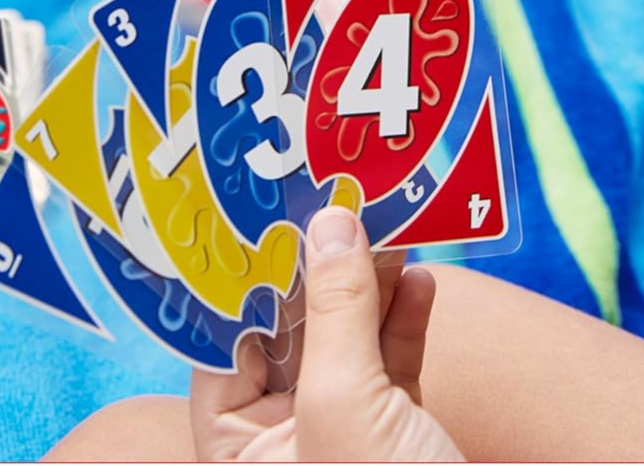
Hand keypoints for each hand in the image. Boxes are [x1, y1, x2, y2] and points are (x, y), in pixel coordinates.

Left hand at [189, 208, 462, 461]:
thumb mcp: (347, 405)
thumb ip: (334, 310)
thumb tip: (330, 222)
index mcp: (241, 450)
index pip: (224, 342)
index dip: (241, 275)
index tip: (261, 211)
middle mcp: (285, 440)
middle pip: (291, 329)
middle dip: (316, 267)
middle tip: (336, 203)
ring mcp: (344, 433)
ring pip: (348, 336)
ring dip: (369, 280)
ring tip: (384, 225)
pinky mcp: (399, 430)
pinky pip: (394, 359)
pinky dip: (407, 316)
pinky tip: (420, 280)